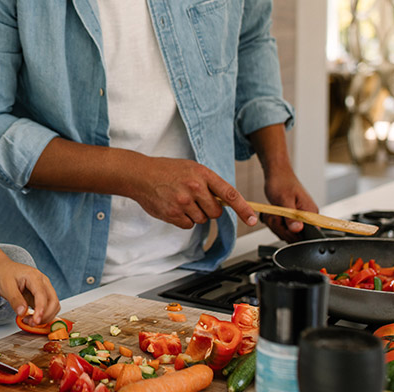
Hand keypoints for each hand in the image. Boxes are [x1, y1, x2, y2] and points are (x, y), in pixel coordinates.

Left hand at [0, 257, 60, 325]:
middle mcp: (43, 282)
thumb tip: (23, 312)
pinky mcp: (41, 296)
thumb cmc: (4, 274)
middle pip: (53, 301)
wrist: (2, 270)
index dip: (41, 309)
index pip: (42, 295)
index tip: (36, 321)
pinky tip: (31, 318)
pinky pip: (48, 307)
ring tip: (29, 321)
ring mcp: (43, 289)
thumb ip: (15, 300)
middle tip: (31, 323)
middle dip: (45, 315)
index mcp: (34, 276)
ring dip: (45, 317)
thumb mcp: (6, 287)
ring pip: (53, 306)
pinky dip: (43, 315)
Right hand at [124, 156, 258, 228]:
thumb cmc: (167, 170)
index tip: (253, 220)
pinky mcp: (173, 214)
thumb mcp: (192, 168)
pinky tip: (174, 207)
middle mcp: (195, 188)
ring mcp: (183, 202)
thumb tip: (226, 201)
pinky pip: (188, 225)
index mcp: (203, 174)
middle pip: (216, 212)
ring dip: (194, 214)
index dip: (244, 209)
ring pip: (202, 220)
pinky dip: (183, 219)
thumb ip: (209, 183)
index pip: (230, 194)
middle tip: (196, 199)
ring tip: (180, 200)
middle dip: (209, 209)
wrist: (140, 174)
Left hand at [261, 167, 318, 242]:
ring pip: (286, 234)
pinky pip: (283, 229)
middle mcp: (308, 218)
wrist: (277, 174)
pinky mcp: (293, 219)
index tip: (283, 224)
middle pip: (294, 237)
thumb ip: (291, 216)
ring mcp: (300, 220)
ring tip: (273, 211)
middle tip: (275, 214)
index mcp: (311, 214)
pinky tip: (273, 214)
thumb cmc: (281, 182)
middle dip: (280, 227)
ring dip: (275, 224)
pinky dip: (275, 223)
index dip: (293, 234)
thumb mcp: (284, 200)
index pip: (308, 236)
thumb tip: (298, 229)